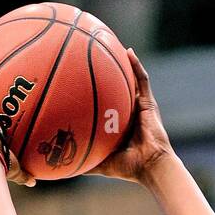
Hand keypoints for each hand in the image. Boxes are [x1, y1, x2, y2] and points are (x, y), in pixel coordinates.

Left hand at [86, 48, 173, 183]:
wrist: (150, 166)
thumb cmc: (130, 168)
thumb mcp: (103, 164)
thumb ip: (86, 163)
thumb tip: (64, 168)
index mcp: (120, 126)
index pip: (107, 106)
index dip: (97, 95)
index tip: (81, 85)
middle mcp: (129, 113)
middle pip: (117, 89)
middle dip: (107, 75)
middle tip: (91, 60)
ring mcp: (140, 106)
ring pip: (130, 80)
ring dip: (122, 64)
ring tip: (110, 46)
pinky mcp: (149, 103)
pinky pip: (142, 79)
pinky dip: (136, 65)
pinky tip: (128, 51)